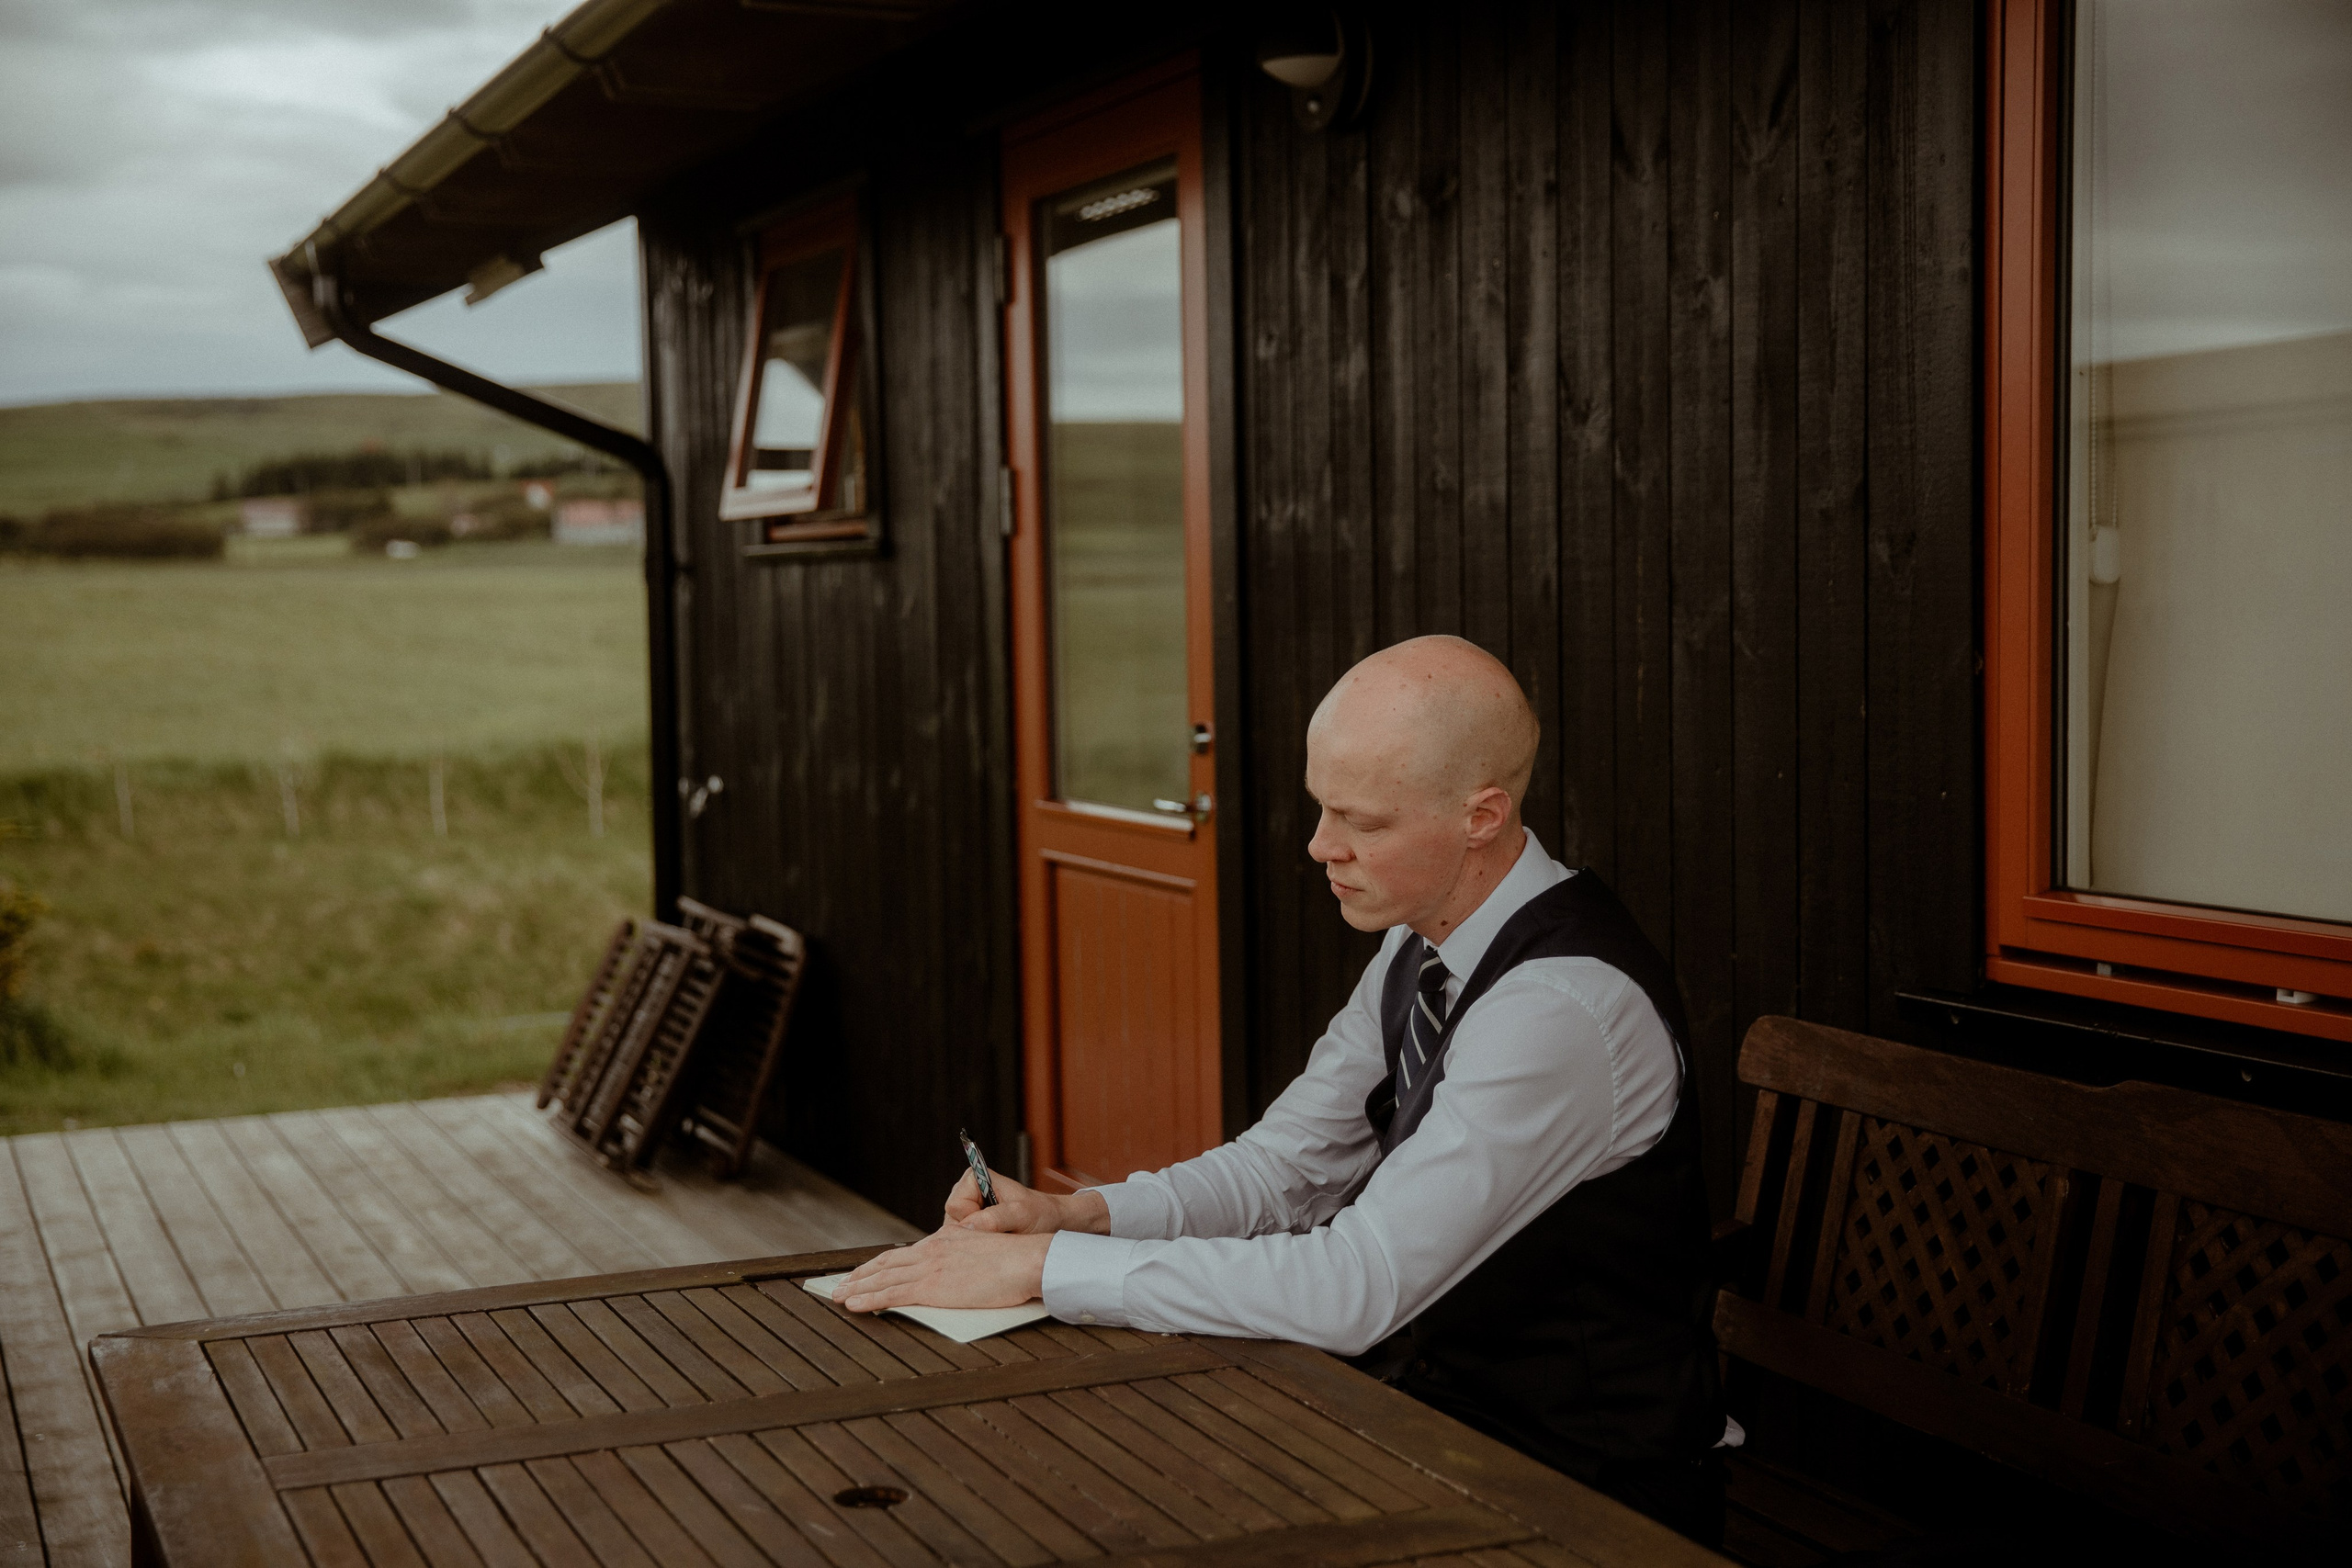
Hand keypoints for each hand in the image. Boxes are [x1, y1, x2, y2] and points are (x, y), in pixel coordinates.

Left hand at [838, 1225, 1052, 1311]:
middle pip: (885, 1264)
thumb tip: (954, 1266)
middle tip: (839, 1284)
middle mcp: (931, 1251)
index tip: (863, 1271)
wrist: (1025, 1259)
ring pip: (882, 1278)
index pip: (902, 1254)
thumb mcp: (981, 1249)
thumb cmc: (1013, 1258)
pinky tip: (853, 1303)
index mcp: (943, 1242)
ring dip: (856, 1287)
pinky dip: (868, 1299)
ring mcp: (929, 1269)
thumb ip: (962, 1255)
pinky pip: (891, 1294)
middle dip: (859, 1275)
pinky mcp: (932, 1288)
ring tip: (837, 1295)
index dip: (878, 1264)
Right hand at [944, 1170, 1111, 1236]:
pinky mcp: (976, 1229)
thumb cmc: (1042, 1214)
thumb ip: (994, 1219)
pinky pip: (967, 1244)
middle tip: (1003, 1231)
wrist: (1056, 1224)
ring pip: (958, 1236)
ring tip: (1004, 1235)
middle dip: (976, 1232)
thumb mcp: (1021, 1214)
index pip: (954, 1206)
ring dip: (981, 1241)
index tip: (998, 1219)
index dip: (972, 1217)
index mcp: (974, 1180)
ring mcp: (970, 1213)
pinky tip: (1001, 1243)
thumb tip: (967, 1228)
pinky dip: (984, 1247)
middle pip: (952, 1222)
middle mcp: (968, 1195)